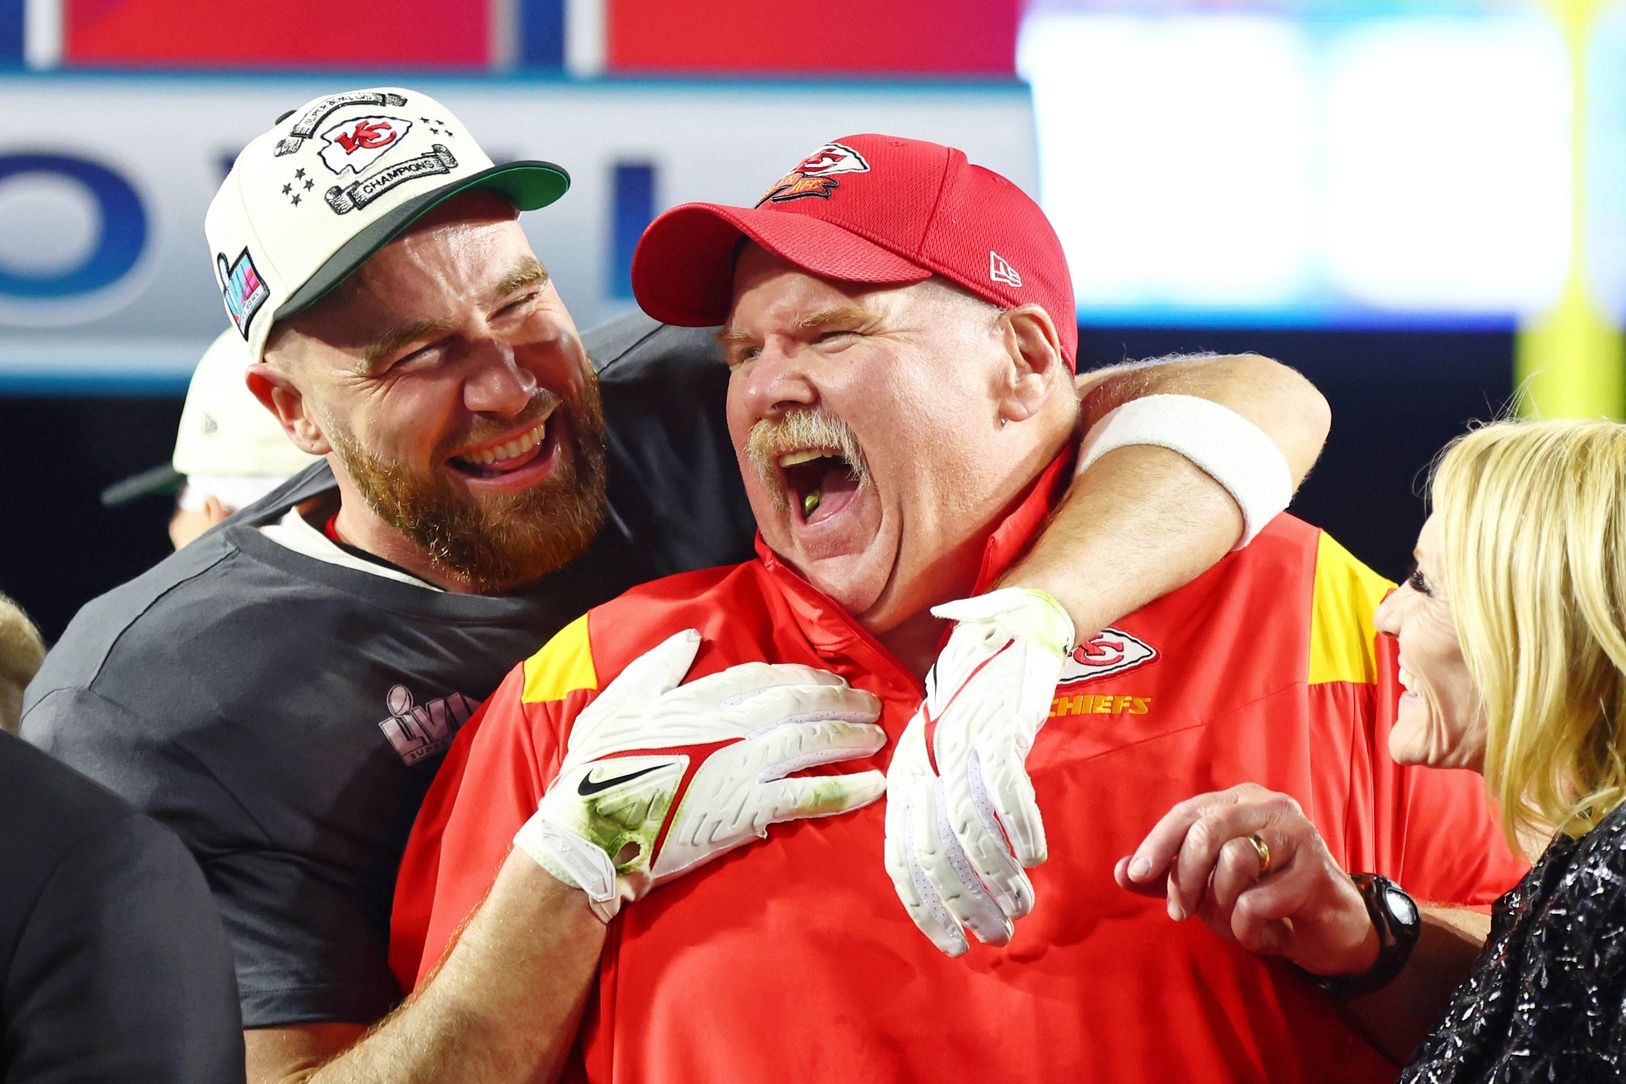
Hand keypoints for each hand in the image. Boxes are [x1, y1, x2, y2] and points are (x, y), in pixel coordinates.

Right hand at [515, 629, 885, 921]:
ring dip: (851, 736)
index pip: (765, 677)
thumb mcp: (615, 704)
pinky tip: (872, 786)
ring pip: (812, 742)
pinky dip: (845, 789)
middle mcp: (729, 726)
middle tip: (869, 704)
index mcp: (698, 698)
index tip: (826, 681)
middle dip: (840, 700)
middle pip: (800, 702)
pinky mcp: (748, 810)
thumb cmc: (595, 770)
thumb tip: (690, 639)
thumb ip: (656, 668)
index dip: (803, 676)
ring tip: (878, 736)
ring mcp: (742, 767)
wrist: (590, 833)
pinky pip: (808, 795)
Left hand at [883, 587, 1074, 955]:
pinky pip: (1005, 791)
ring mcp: (958, 745)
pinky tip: (1035, 856)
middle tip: (996, 934)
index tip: (953, 942)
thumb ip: (938, 804)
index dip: (926, 905)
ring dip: (997, 877)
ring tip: (1021, 904)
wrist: (1005, 633)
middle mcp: (924, 761)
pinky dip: (1021, 830)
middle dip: (965, 902)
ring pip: (970, 828)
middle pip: (935, 849)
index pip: (902, 854)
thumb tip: (946, 874)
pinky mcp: (996, 729)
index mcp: (904, 774)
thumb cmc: (974, 704)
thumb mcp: (943, 754)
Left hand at [1114, 783, 1377, 976]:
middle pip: (1208, 829)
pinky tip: (1260, 933)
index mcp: (1241, 800)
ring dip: (1221, 903)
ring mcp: (1299, 835)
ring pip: (1235, 860)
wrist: (1329, 932)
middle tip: (1179, 913)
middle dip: (1185, 875)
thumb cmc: (1264, 900)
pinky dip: (1248, 926)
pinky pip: (1259, 900)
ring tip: (1233, 920)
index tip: (1134, 875)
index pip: (1187, 813)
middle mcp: (1271, 806)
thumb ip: (1167, 878)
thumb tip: (1119, 872)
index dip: (1157, 844)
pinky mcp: (1318, 873)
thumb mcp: (1209, 888)